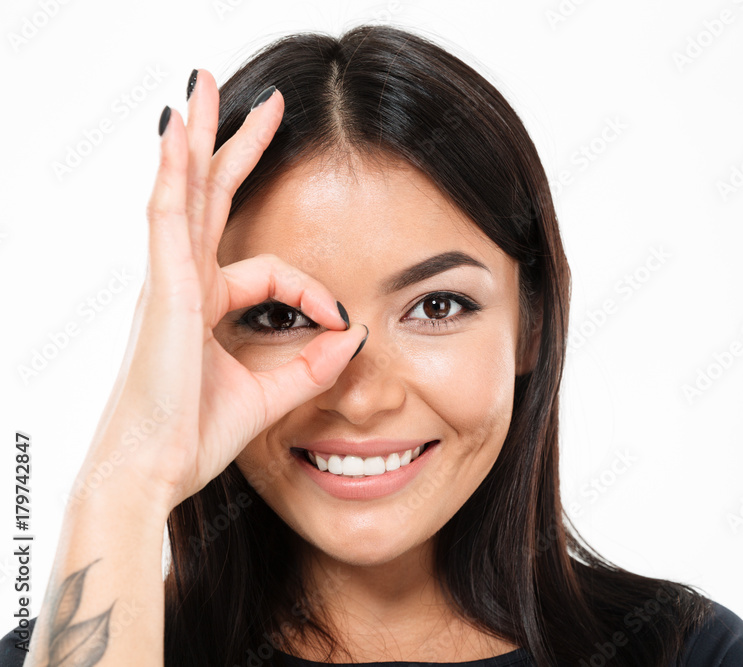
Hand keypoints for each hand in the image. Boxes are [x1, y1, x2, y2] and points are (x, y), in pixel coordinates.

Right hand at [73, 70, 366, 516]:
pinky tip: (177, 129)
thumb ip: (312, 366)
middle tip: (258, 102)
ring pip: (184, 190)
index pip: (271, 271)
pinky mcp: (163, 288)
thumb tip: (354, 336)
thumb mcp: (271, 395)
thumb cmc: (194, 437)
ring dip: (197, 137)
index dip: (312, 291)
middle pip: (211, 196)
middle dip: (232, 147)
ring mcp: (169, 279)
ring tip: (204, 87)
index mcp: (207, 303)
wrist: (154, 471)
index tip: (339, 320)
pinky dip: (172, 171)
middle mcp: (184, 281)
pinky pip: (168, 215)